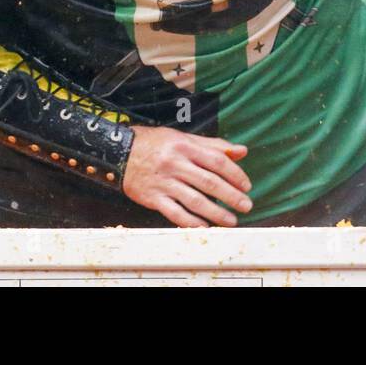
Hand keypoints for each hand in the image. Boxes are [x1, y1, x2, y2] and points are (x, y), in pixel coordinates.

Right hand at [123, 126, 252, 227]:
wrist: (119, 152)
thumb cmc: (155, 144)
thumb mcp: (183, 138)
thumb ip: (213, 145)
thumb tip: (241, 151)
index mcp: (184, 146)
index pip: (216, 161)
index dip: (235, 174)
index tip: (247, 185)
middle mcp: (175, 163)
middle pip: (208, 182)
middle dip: (231, 196)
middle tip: (246, 205)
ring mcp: (163, 182)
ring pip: (194, 200)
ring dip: (216, 212)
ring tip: (231, 220)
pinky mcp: (153, 197)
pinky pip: (175, 212)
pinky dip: (191, 222)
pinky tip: (205, 227)